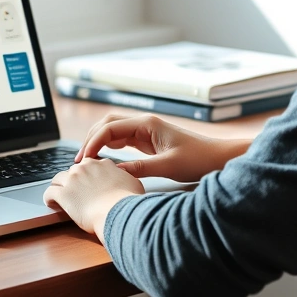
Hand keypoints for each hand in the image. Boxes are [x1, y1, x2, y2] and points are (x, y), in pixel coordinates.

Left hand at [43, 158, 143, 240]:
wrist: (119, 212)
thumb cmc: (128, 201)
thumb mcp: (133, 182)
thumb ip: (123, 177)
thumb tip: (122, 178)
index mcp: (101, 164)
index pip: (89, 165)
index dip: (88, 175)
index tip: (88, 184)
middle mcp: (85, 168)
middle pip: (73, 170)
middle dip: (73, 181)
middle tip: (76, 193)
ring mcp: (72, 179)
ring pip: (58, 179)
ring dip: (59, 187)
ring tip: (60, 198)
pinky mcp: (63, 194)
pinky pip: (49, 193)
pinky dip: (49, 199)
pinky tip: (52, 204)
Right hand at [76, 113, 251, 182]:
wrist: (217, 157)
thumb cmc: (197, 158)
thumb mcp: (168, 167)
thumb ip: (140, 169)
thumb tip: (115, 173)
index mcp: (147, 124)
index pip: (110, 128)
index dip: (93, 142)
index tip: (83, 159)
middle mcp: (144, 124)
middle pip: (107, 124)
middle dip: (90, 139)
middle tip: (79, 160)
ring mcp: (145, 131)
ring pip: (113, 131)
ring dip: (98, 142)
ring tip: (86, 161)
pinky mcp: (147, 141)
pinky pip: (122, 140)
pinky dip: (109, 147)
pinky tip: (102, 160)